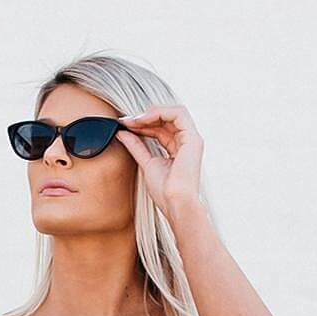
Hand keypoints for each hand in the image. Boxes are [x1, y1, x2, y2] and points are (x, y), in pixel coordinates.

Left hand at [115, 103, 203, 219]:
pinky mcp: (193, 138)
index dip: (143, 124)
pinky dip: (160, 113)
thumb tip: (123, 132)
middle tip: (126, 121)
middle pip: (166, 118)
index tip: (125, 125)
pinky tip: (144, 120)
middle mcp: (187, 142)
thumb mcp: (146, 163)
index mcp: (178, 149)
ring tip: (135, 120)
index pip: (161, 128)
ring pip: (173, 112)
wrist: (175, 203)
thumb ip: (136, 146)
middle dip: (145, 117)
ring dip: (152, 113)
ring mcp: (191, 139)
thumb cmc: (164, 192)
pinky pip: (178, 114)